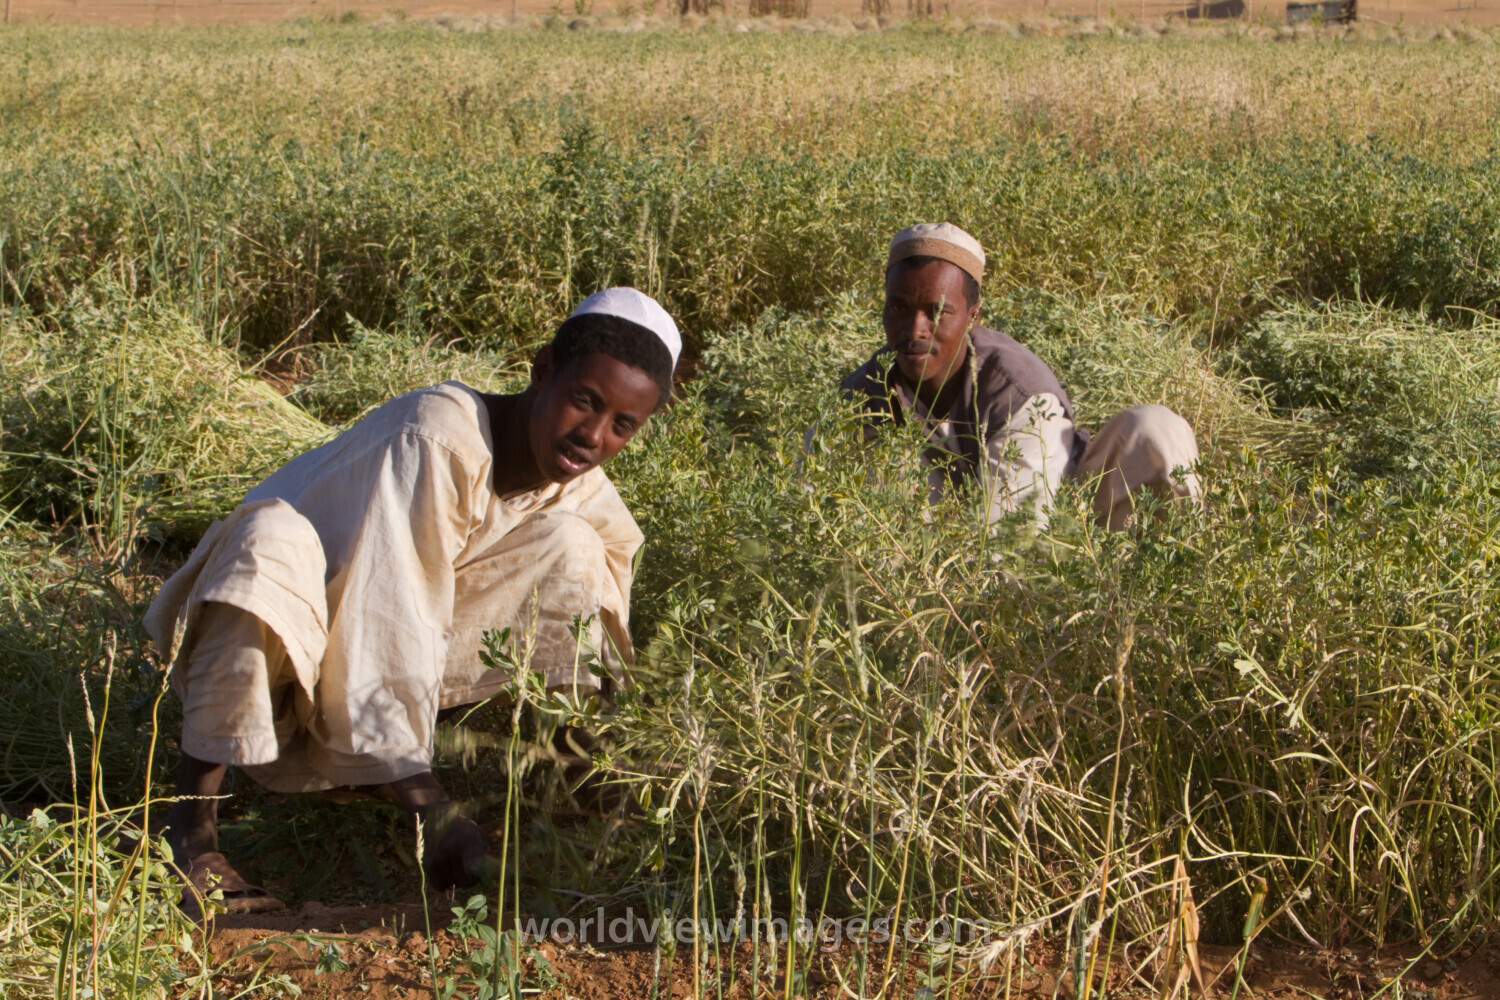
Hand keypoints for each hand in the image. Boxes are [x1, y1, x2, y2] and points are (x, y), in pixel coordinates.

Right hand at [382, 771, 489, 888]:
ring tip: (454, 865)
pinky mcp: (428, 864)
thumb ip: (484, 850)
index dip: (477, 878)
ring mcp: (439, 858)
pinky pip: (440, 886)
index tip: (477, 874)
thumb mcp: (476, 832)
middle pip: (465, 883)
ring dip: (455, 880)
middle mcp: (453, 851)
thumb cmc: (461, 827)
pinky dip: (444, 883)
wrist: (434, 817)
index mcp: (468, 842)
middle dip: (468, 880)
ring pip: (453, 884)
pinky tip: (445, 872)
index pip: (475, 874)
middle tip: (466, 872)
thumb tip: (488, 871)